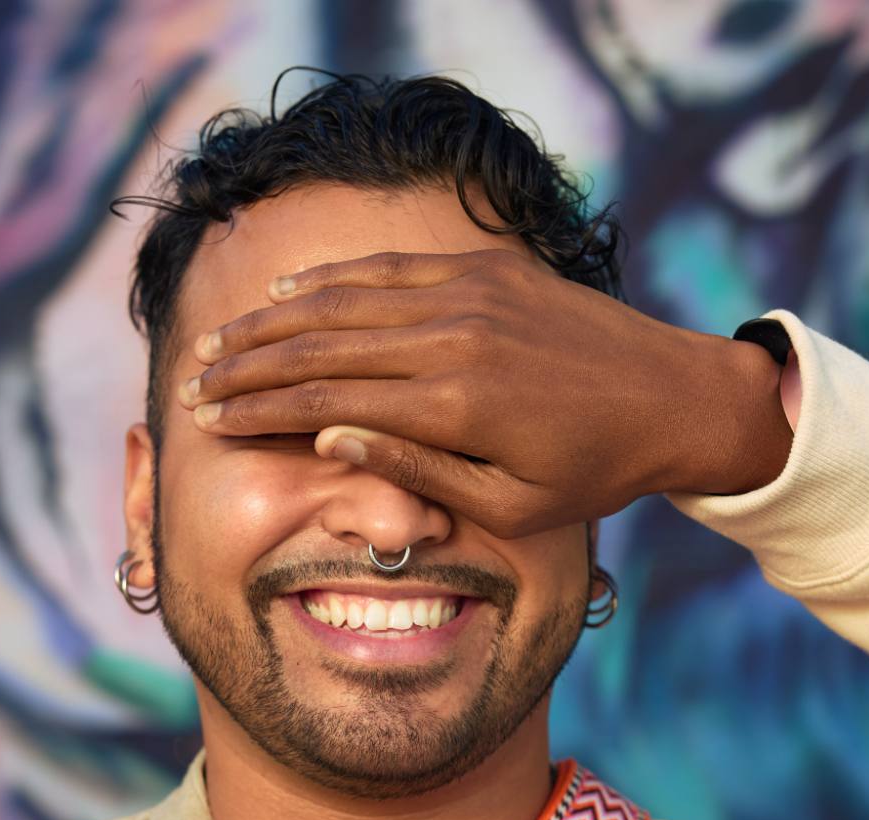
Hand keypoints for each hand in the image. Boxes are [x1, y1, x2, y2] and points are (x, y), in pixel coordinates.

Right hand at [180, 249, 792, 537]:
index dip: (259, 411)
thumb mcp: (507, 502)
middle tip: (194, 384)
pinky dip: (335, 280)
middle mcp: (452, 338)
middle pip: (321, 347)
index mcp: (453, 405)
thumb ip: (414, 470)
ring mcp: (470, 293)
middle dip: (248, 368)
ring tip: (222, 342)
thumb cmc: (592, 471)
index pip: (326, 402)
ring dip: (275, 322)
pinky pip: (393, 269)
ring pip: (346, 302)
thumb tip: (328, 442)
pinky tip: (291, 293)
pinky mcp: (489, 268)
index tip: (208, 419)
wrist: (674, 397)